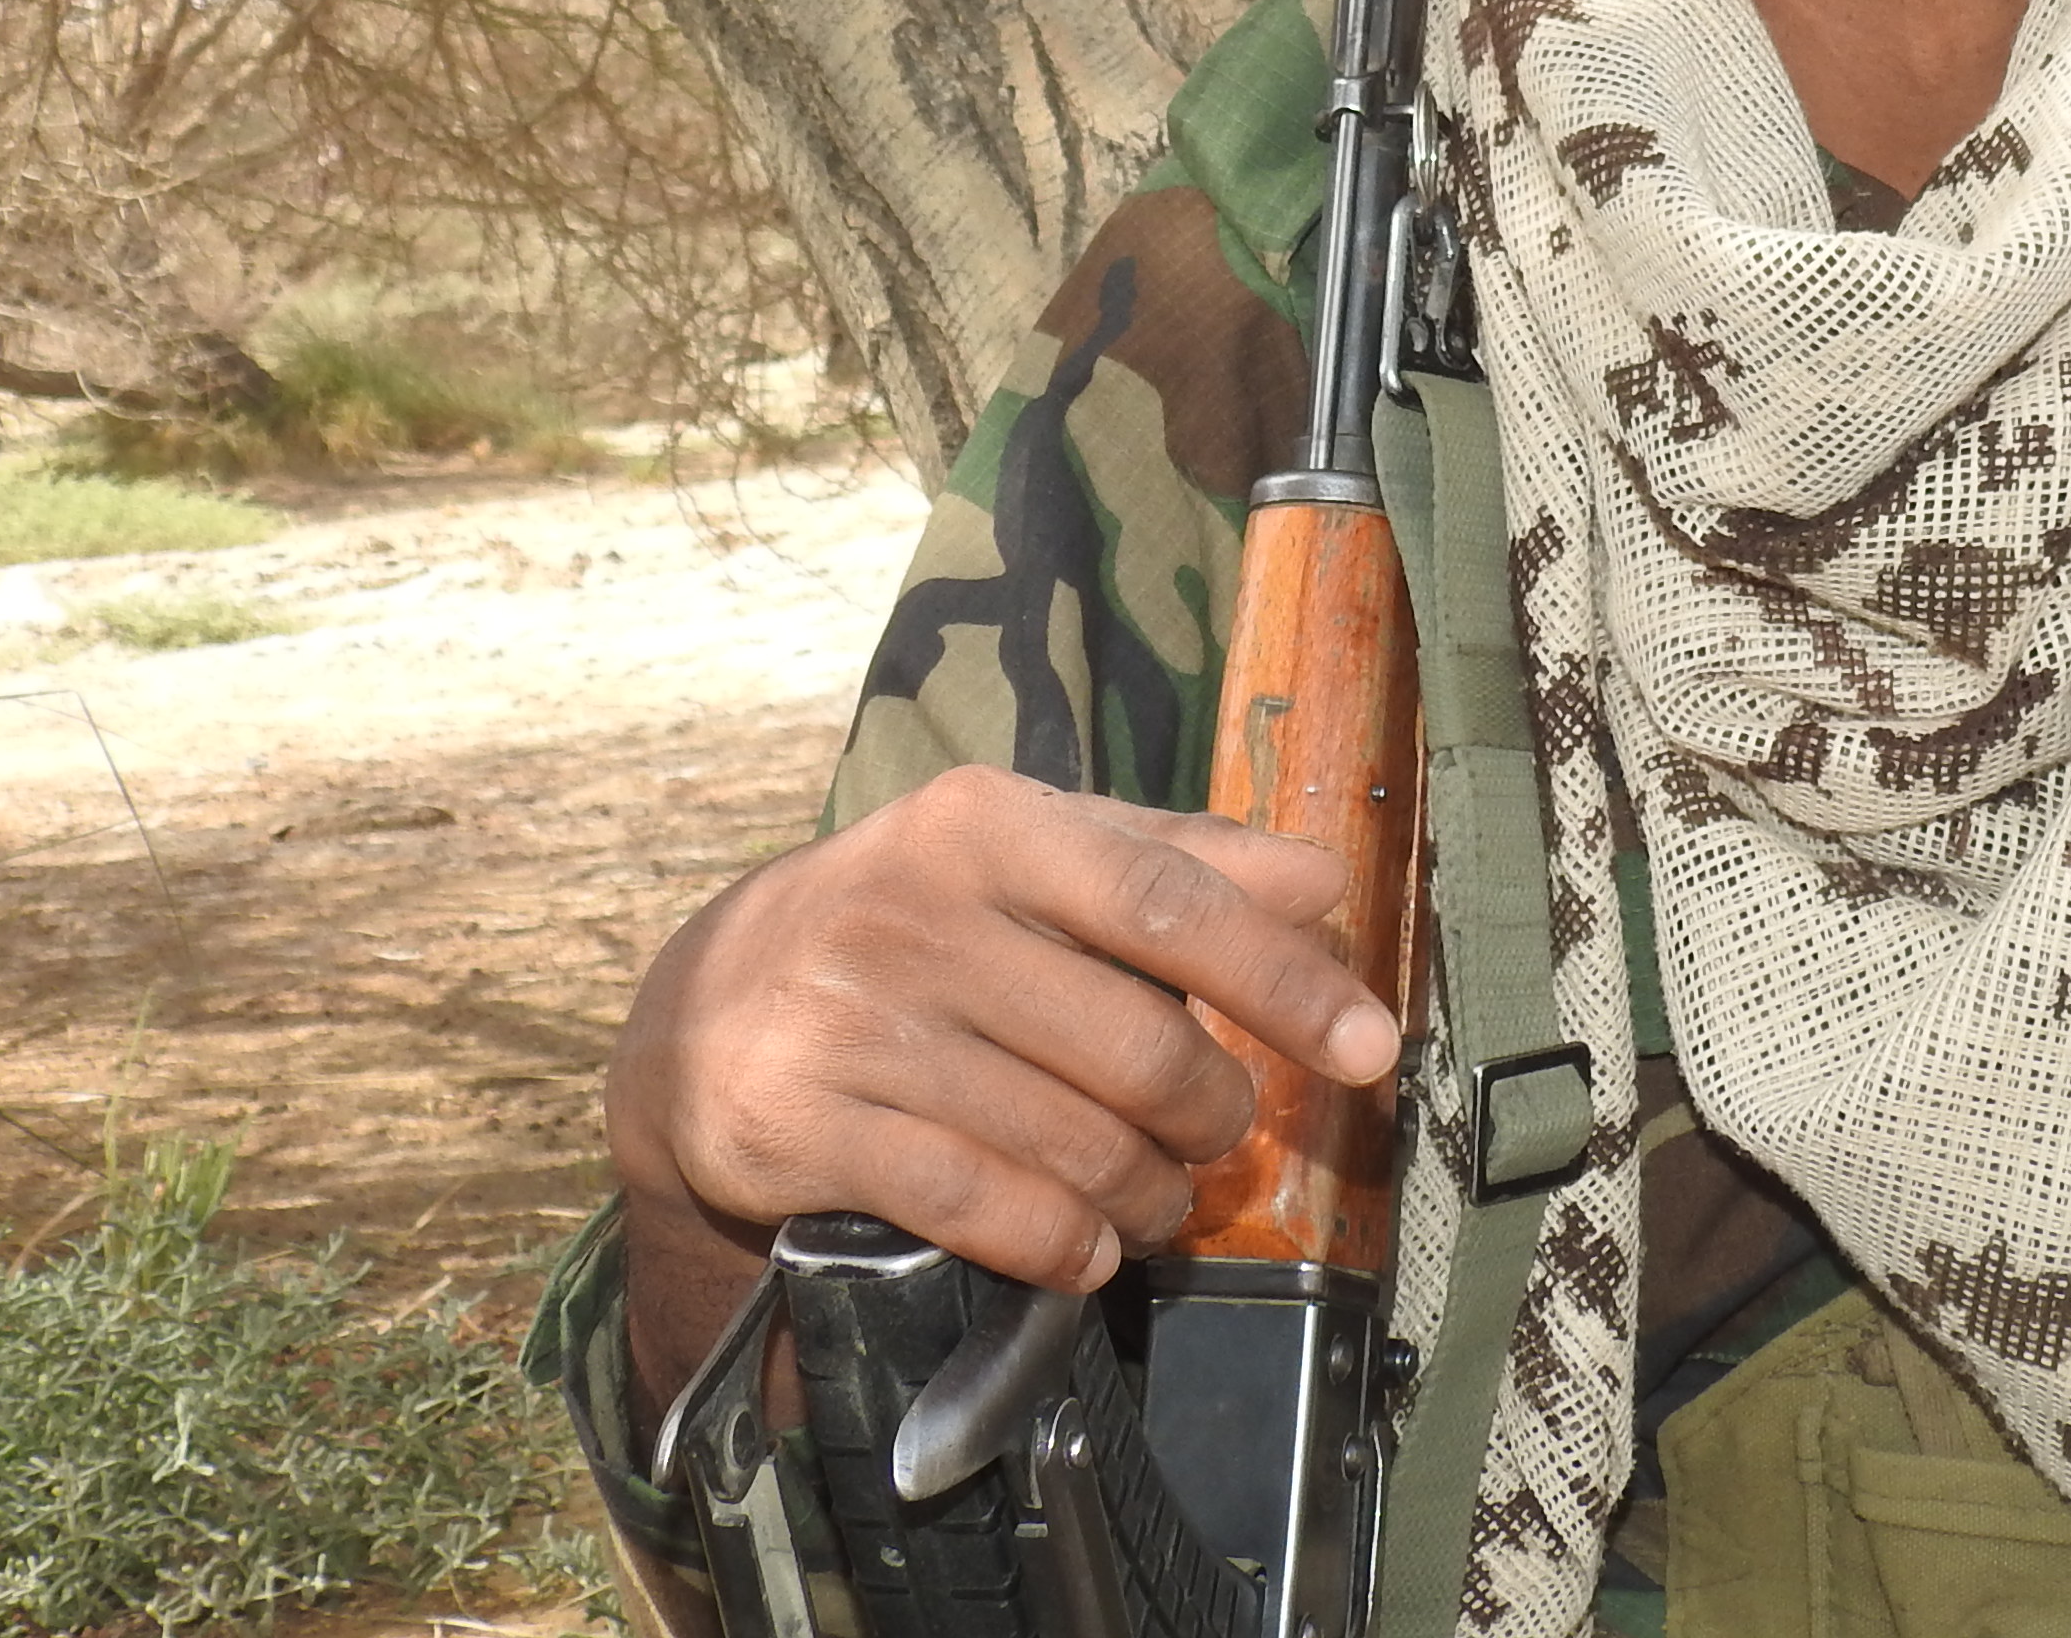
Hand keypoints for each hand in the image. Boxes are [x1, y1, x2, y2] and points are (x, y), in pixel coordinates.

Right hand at [603, 766, 1400, 1419]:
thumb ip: (1178, 863)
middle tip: (1218, 1138)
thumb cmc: (917, 923)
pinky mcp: (799, 1122)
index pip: (1167, 900)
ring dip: (1145, 1193)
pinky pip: (978, 1202)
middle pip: (1133, 1042)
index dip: (1282, 977)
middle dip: (1208, 1112)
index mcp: (987, 822)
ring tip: (1158, 1200)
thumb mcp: (1031, 861)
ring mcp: (849, 1020)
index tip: (1367, 1046)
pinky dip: (1059, 1241)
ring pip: (1067, 1137)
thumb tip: (1325, 881)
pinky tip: (1086, 1248)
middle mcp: (913, 909)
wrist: (703, 1012)